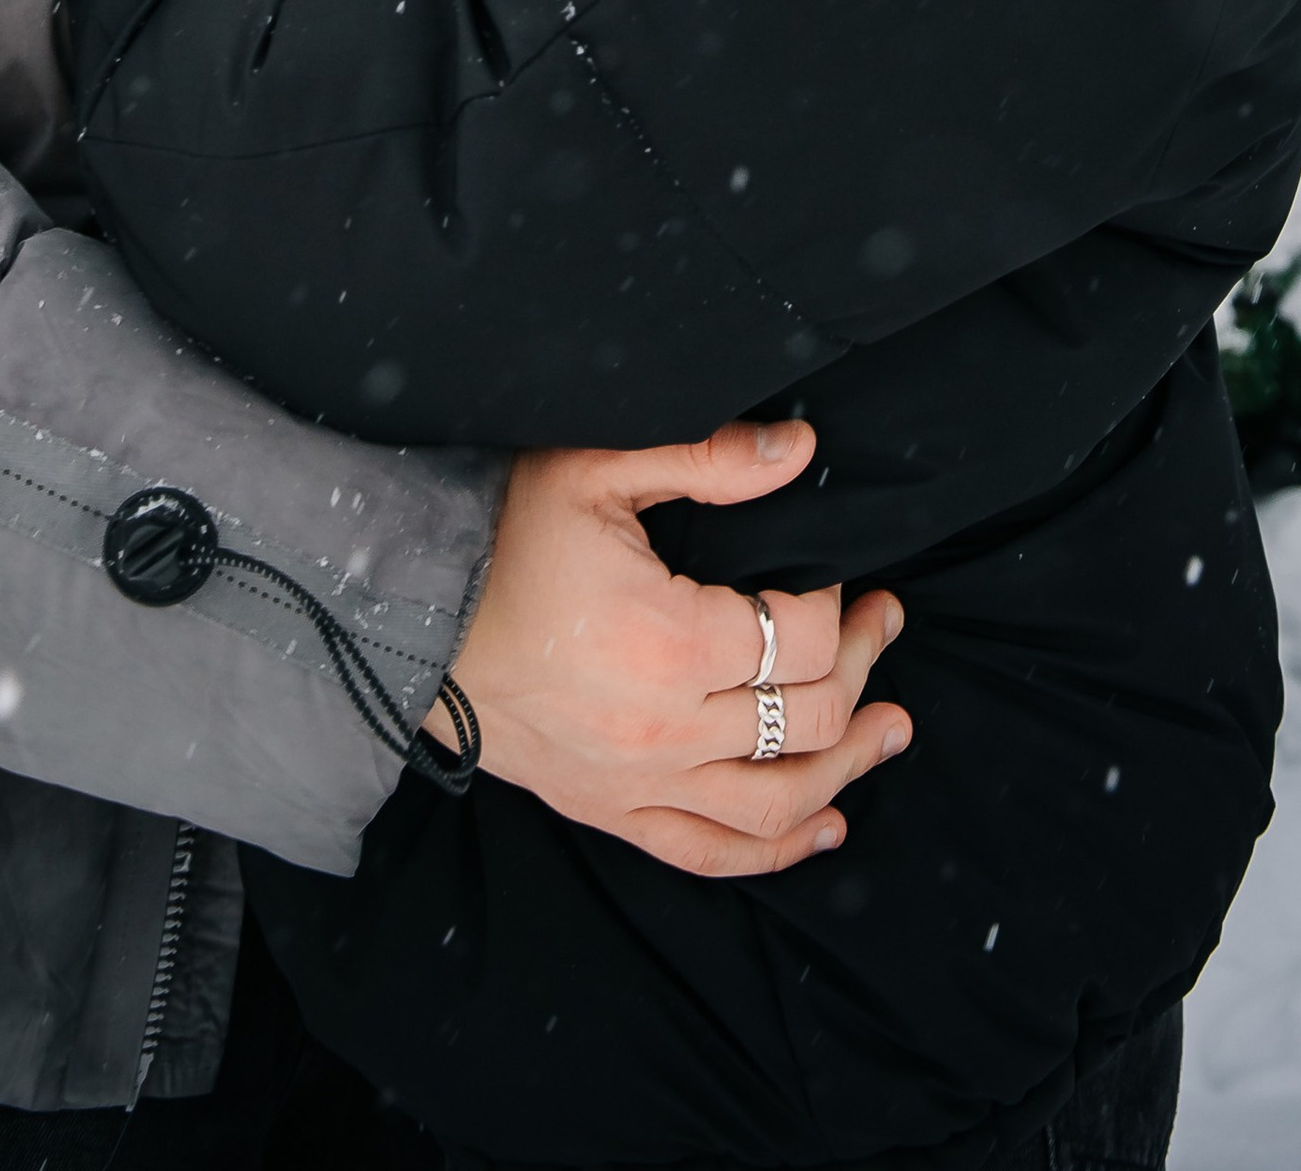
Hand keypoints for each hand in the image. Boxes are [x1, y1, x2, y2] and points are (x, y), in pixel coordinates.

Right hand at [438, 420, 910, 876]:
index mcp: (670, 639)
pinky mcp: (611, 812)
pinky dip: (776, 848)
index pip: (802, 638)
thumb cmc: (502, 535)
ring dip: (848, 767)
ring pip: (776, 800)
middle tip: (883, 626)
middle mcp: (665, 727)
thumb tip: (799, 448)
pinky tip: (823, 824)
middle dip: (863, 669)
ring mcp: (638, 781)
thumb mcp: (598, 470)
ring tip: (891, 730)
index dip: (843, 608)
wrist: (409, 617)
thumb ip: (707, 460)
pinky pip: (710, 852)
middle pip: (807, 716)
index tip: (851, 581)